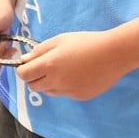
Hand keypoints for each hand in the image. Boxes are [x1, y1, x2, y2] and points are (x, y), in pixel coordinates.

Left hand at [13, 30, 129, 100]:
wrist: (114, 54)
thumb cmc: (86, 42)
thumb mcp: (60, 40)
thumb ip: (40, 51)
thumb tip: (25, 60)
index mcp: (49, 65)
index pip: (24, 75)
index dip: (24, 69)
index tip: (29, 64)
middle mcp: (57, 81)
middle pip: (34, 86)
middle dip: (35, 77)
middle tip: (45, 67)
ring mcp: (68, 91)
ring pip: (49, 91)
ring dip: (49, 83)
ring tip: (64, 69)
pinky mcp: (79, 97)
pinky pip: (64, 93)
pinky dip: (65, 86)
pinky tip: (77, 74)